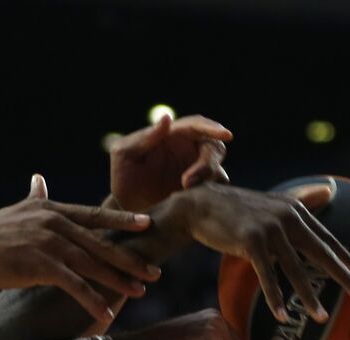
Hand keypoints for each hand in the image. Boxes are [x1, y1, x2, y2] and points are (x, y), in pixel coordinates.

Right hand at [0, 175, 161, 322]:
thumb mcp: (14, 210)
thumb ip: (33, 196)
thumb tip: (39, 178)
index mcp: (50, 208)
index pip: (94, 214)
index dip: (122, 220)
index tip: (146, 225)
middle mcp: (53, 222)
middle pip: (100, 242)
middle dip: (129, 258)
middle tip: (153, 271)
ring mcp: (48, 243)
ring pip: (92, 263)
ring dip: (118, 280)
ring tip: (139, 292)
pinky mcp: (39, 265)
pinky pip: (74, 284)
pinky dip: (92, 299)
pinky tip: (106, 311)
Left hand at [110, 114, 232, 211]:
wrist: (125, 210)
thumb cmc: (122, 178)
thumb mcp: (124, 155)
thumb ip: (143, 138)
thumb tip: (168, 118)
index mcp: (173, 135)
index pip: (198, 125)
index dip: (213, 129)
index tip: (227, 135)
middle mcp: (189, 151)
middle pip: (214, 148)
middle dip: (208, 162)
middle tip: (187, 182)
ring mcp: (197, 172)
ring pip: (218, 170)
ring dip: (209, 180)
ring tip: (184, 194)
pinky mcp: (200, 193)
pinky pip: (215, 191)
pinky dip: (211, 195)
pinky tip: (194, 204)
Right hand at [167, 183, 349, 323]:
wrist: (201, 205)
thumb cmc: (236, 208)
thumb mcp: (272, 203)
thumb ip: (301, 200)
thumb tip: (329, 191)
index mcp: (296, 211)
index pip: (327, 238)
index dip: (346, 258)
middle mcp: (288, 218)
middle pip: (321, 254)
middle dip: (344, 277)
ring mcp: (270, 230)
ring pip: (295, 270)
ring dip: (308, 297)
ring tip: (321, 316)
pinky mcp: (250, 243)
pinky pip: (267, 276)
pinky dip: (275, 297)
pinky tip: (283, 315)